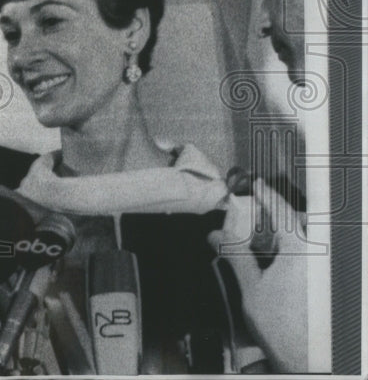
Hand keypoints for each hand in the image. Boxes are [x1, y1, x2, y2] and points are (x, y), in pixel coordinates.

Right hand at [208, 179, 308, 371]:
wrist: (307, 362)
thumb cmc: (285, 330)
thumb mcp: (251, 288)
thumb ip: (236, 255)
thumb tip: (219, 235)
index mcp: (303, 249)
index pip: (282, 212)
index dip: (267, 196)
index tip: (256, 185)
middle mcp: (321, 256)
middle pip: (296, 226)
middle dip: (275, 224)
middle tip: (256, 225)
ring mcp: (326, 272)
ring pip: (304, 245)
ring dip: (282, 244)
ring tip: (261, 254)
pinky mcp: (327, 286)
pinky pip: (310, 261)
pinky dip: (293, 260)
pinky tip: (276, 272)